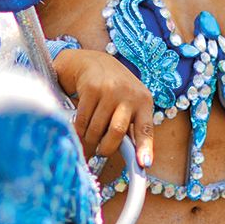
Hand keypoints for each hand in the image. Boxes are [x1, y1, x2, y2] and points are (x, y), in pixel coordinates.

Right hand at [53, 47, 154, 166]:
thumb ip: (130, 124)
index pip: (146, 128)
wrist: (91, 60)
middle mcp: (129, 94)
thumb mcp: (128, 102)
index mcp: (143, 101)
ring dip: (89, 141)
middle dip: (106, 148)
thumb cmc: (112, 88)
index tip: (144, 163)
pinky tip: (77, 132)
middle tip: (100, 153)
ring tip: (87, 142)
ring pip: (97, 128)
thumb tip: (133, 158)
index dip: (145, 147)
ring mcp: (109, 90)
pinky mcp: (91, 88)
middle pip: (117, 131)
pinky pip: (82, 120)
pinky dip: (78, 131)